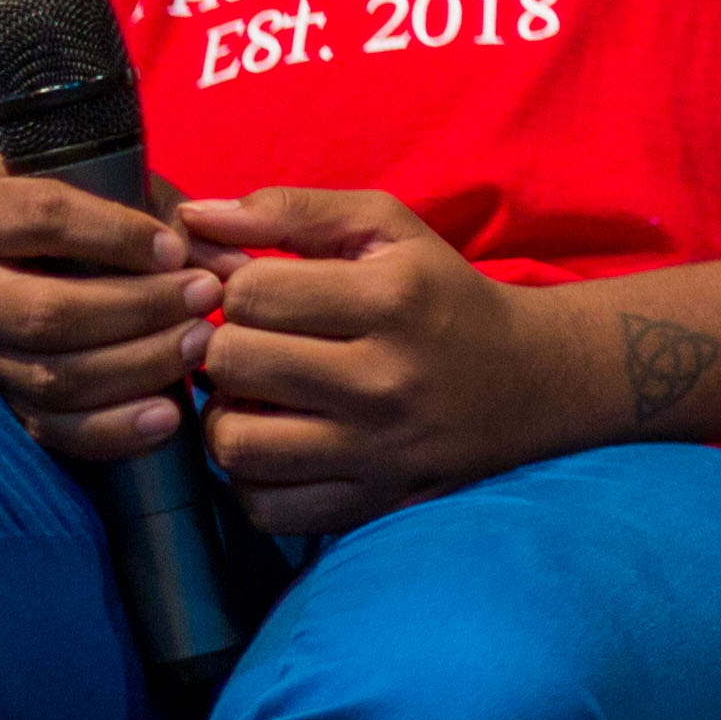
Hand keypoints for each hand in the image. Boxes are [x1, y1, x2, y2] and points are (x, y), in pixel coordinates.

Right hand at [0, 157, 216, 462]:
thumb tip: (234, 262)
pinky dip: (112, 428)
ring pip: (52, 378)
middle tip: (204, 297)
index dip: (117, 235)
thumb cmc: (42, 211)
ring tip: (199, 345)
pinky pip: (50, 429)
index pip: (42, 219)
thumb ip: (160, 211)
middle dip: (137, 310)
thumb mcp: (88, 182)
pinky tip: (166, 416)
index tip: (175, 248)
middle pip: (46, 314)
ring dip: (137, 367)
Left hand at [181, 190, 603, 539]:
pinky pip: (264, 508)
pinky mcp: (370, 504)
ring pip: (235, 444)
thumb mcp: (386, 230)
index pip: (250, 293)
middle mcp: (382, 378)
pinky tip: (276, 445)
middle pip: (231, 364)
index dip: (238, 288)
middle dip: (227, 348)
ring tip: (256, 398)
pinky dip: (252, 479)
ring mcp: (375, 450)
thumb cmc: (441, 293)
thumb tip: (192, 219)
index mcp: (389, 299)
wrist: (528, 381)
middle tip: (253, 345)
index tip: (262, 295)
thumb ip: (290, 211)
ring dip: (228, 418)